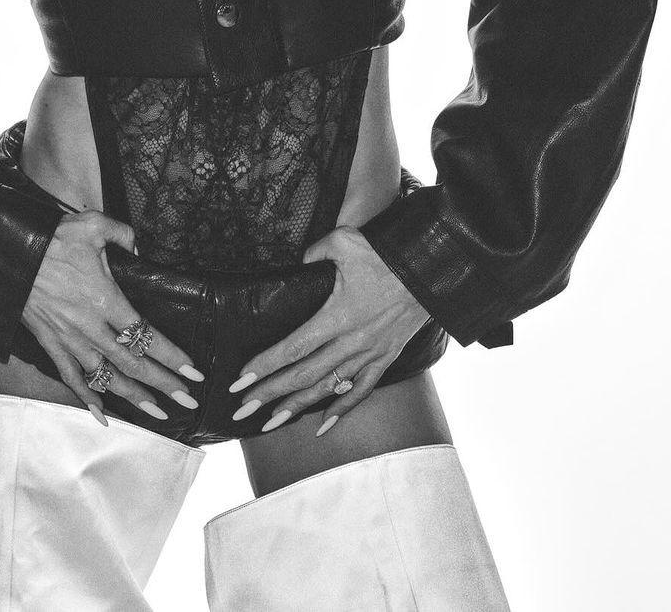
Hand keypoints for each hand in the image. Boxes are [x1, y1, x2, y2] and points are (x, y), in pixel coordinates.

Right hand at [20, 211, 204, 425]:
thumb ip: (123, 234)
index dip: (172, 356)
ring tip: (159, 413)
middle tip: (188, 401)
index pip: (146, 335)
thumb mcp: (93, 225)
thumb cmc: (52, 240)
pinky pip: (70, 377)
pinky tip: (102, 415)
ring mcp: (70, 339)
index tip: (192, 371)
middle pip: (133, 363)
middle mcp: (90, 327)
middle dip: (163, 384)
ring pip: (106, 377)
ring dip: (134, 397)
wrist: (10, 255)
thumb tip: (140, 245)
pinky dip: (86, 398)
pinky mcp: (51, 344)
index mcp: (105, 299)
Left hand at [228, 225, 433, 435]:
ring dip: (296, 407)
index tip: (240, 381)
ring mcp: (368, 355)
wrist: (430, 272)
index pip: (293, 348)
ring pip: (327, 389)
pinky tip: (321, 427)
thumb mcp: (345, 242)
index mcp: (337, 316)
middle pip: (303, 375)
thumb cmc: (385, 256)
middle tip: (241, 410)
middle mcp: (350, 342)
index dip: (265, 366)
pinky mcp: (384, 359)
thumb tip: (299, 260)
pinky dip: (341, 410)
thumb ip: (315, 251)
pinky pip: (361, 391)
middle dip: (269, 394)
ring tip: (269, 423)